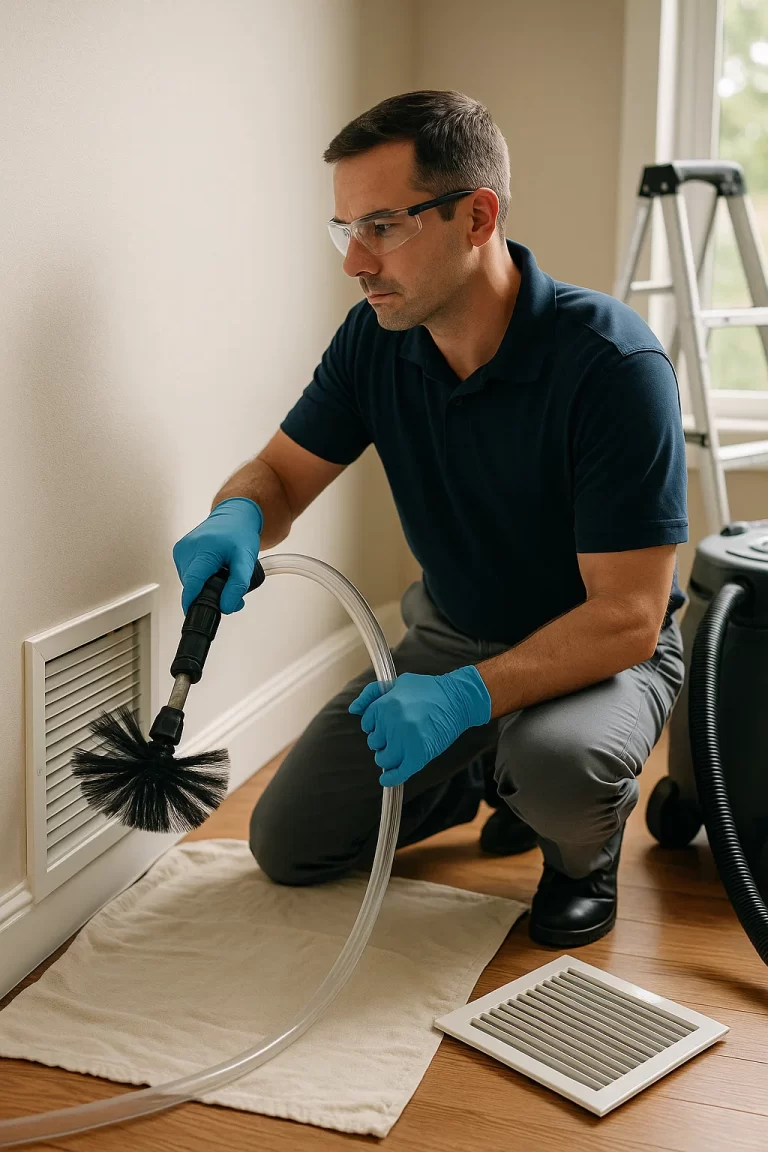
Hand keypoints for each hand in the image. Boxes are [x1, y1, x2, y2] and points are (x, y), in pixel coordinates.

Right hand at [172, 497, 262, 614]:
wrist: (233, 515)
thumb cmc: (240, 535)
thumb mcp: (246, 560)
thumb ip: (238, 585)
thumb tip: (226, 607)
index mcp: (203, 549)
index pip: (192, 582)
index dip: (191, 601)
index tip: (193, 614)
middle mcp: (187, 549)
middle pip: (192, 585)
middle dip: (208, 594)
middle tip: (228, 589)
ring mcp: (181, 550)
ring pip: (189, 581)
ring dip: (204, 585)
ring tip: (221, 573)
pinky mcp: (179, 551)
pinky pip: (188, 574)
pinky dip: (200, 577)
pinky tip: (211, 568)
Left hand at [349, 666, 491, 786]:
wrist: (458, 699)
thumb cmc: (428, 689)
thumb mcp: (398, 683)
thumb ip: (372, 694)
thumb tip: (353, 709)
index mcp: (384, 705)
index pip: (367, 724)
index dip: (376, 726)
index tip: (387, 725)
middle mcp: (391, 723)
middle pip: (374, 743)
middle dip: (383, 741)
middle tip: (398, 736)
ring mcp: (405, 740)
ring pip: (383, 759)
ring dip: (388, 757)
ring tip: (399, 750)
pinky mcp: (418, 755)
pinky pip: (398, 773)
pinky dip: (390, 778)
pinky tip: (386, 778)